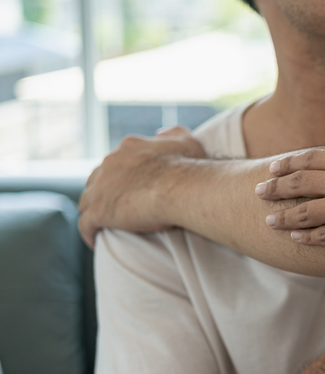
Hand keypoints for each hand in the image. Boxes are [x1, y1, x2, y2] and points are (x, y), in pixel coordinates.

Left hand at [78, 126, 206, 247]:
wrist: (181, 188)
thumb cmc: (189, 168)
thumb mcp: (188, 142)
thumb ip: (175, 133)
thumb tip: (161, 132)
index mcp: (128, 148)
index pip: (115, 161)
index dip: (119, 175)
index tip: (128, 188)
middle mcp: (109, 163)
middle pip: (96, 179)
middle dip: (102, 192)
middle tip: (115, 207)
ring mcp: (101, 187)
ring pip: (87, 200)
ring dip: (92, 211)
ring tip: (101, 225)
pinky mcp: (99, 210)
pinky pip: (85, 224)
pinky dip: (88, 232)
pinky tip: (94, 241)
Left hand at [256, 126, 324, 248]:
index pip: (310, 158)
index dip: (288, 163)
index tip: (274, 168)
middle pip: (297, 183)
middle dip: (275, 187)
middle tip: (259, 190)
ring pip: (302, 213)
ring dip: (282, 215)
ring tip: (268, 219)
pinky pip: (320, 236)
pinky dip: (304, 236)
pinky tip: (294, 237)